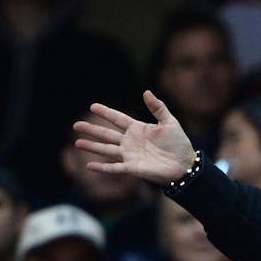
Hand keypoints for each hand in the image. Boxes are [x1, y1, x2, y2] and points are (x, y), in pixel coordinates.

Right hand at [73, 90, 196, 185]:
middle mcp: (130, 142)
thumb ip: (158, 108)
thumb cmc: (178, 144)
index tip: (92, 106)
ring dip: (92, 146)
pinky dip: (102, 167)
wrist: (184, 165)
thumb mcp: (169, 122)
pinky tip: (89, 165)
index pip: (118, 119)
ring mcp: (130, 155)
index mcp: (138, 129)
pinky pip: (114, 168)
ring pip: (106, 150)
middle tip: (76, 125)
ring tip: (77, 142)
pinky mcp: (132, 168)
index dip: (106, 113)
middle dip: (92, 129)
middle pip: (107, 134)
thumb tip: (146, 92)